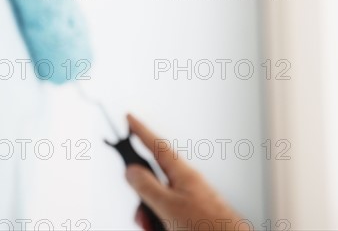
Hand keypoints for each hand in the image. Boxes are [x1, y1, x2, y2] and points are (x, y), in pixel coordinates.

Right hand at [124, 114, 247, 230]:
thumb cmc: (207, 224)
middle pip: (154, 179)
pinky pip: (168, 211)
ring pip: (159, 199)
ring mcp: (189, 196)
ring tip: (158, 227)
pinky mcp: (191, 210)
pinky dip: (162, 221)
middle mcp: (187, 181)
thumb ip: (147, 187)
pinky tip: (167, 229)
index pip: (157, 145)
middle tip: (142, 216)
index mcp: (183, 173)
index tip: (130, 118)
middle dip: (142, 197)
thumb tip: (132, 170)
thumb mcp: (168, 205)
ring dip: (152, 214)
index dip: (141, 131)